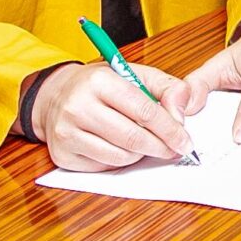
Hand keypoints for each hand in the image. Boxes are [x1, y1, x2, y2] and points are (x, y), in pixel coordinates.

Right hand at [34, 59, 196, 171]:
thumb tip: (182, 114)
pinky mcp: (63, 155)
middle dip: (161, 147)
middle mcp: (78, 106)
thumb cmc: (100, 86)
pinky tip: (121, 147)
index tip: (185, 141)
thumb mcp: (134, 74)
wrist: (55, 96)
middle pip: (133, 138)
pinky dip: (121, 160)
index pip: (144, 111)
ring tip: (144, 143)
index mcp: (99, 81)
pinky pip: (104, 166)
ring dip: (141, 154)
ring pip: (120, 156)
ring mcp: (67, 133)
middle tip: (174, 150)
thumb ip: (166, 88)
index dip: (170, 130)